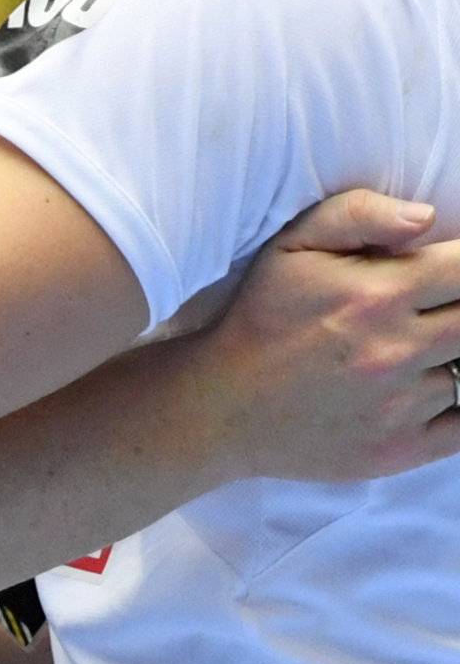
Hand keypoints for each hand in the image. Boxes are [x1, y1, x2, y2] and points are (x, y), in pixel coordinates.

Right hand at [197, 189, 459, 481]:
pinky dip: (455, 403)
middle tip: (432, 308)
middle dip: (457, 307)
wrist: (226, 404)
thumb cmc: (263, 315)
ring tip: (418, 346)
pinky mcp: (405, 448)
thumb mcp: (291, 246)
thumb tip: (426, 216)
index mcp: (377, 293)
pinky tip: (424, 386)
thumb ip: (357, 215)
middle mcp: (398, 349)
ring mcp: (405, 405)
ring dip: (451, 356)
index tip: (447, 271)